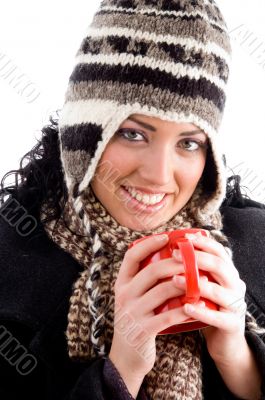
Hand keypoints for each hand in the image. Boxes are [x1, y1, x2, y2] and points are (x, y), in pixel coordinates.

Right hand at [109, 234, 191, 379]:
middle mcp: (124, 295)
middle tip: (192, 258)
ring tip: (201, 280)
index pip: (131, 256)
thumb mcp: (131, 298)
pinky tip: (199, 305)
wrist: (125, 357)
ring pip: (163, 291)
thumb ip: (142, 280)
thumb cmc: (135, 320)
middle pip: (152, 271)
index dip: (149, 244)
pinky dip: (185, 309)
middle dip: (175, 262)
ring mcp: (133, 313)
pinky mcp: (144, 330)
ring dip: (185, 284)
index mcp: (121, 284)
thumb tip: (166, 256)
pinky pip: (168, 315)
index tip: (166, 237)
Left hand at [172, 231, 247, 363]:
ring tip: (175, 280)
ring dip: (196, 284)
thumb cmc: (207, 308)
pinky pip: (218, 317)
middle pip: (220, 266)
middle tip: (174, 255)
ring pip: (220, 291)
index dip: (203, 242)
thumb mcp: (203, 286)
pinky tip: (186, 307)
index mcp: (228, 273)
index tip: (184, 238)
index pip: (219, 251)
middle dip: (197, 258)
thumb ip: (194, 271)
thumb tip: (167, 251)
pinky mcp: (232, 325)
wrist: (224, 341)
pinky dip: (201, 312)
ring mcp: (236, 305)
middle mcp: (235, 285)